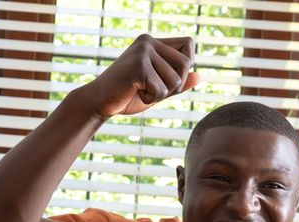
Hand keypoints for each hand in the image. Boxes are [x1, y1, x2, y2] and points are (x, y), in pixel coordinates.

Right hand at [81, 35, 199, 118]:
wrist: (98, 102)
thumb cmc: (125, 96)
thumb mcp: (156, 89)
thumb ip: (176, 82)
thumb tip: (200, 76)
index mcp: (152, 42)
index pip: (188, 45)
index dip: (185, 66)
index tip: (165, 78)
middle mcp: (148, 41)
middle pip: (186, 64)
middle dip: (175, 85)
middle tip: (152, 89)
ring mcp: (143, 51)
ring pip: (176, 79)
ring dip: (161, 94)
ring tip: (140, 90)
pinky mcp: (138, 65)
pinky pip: (161, 90)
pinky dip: (151, 99)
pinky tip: (133, 93)